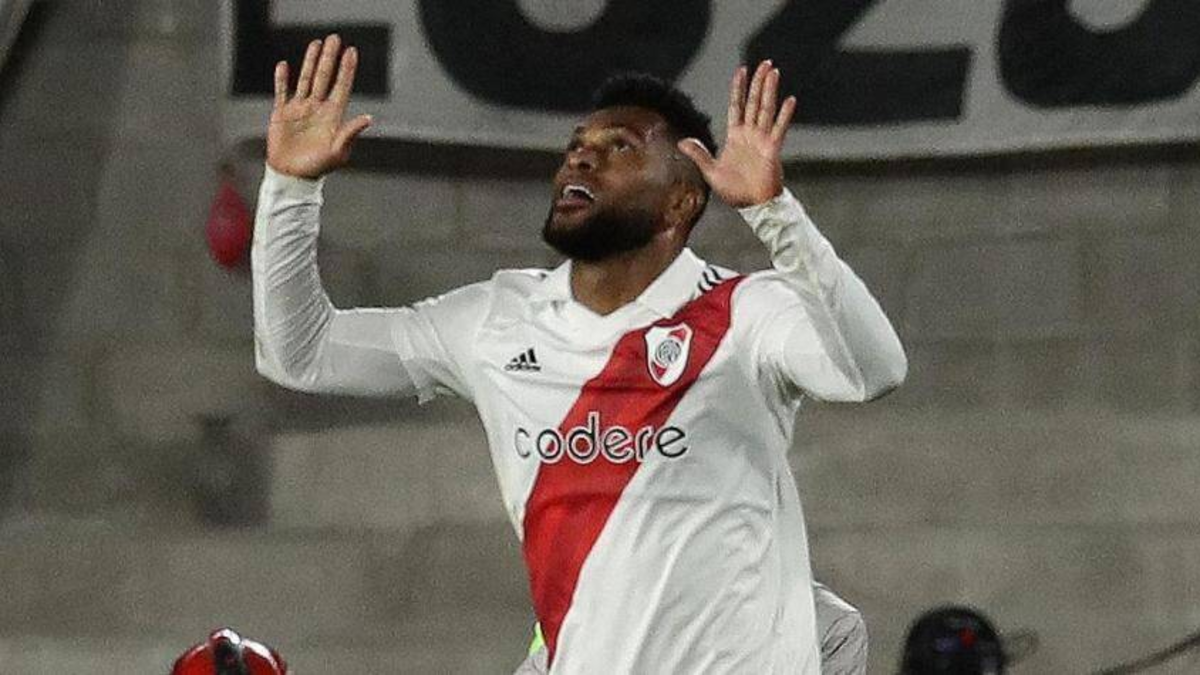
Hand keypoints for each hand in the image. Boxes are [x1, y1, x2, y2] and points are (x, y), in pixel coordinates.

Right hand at [267, 34, 372, 179]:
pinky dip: (282, 79)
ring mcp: (300, 109)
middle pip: (324, 77)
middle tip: (334, 38)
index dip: (347, 69)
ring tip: (315, 43)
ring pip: (305, 80)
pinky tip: (284, 65)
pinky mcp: (282, 114)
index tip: (352, 51)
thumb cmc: (318, 167)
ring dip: (310, 61)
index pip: (341, 87)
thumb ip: (350, 133)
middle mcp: (318, 108)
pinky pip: (282, 92)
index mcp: (332, 116)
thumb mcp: (338, 152)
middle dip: (329, 58)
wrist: (292, 176)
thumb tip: (369, 118)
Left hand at [677, 61, 796, 207]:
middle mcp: (750, 134)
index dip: (738, 88)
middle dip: (758, 82)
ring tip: (774, 72)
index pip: (737, 106)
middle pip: (754, 102)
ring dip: (770, 90)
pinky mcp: (772, 149)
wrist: (752, 206)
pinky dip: (784, 115)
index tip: (741, 70)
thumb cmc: (734, 191)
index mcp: (735, 136)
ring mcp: (762, 140)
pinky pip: (779, 128)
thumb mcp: (711, 171)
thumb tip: (681, 141)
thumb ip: (699, 154)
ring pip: (766, 109)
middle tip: (765, 63)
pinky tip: (790, 100)